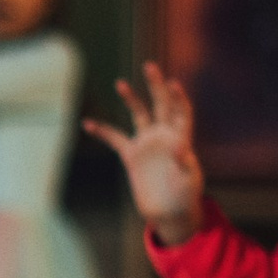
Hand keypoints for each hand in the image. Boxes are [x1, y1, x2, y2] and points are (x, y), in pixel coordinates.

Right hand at [81, 62, 204, 244]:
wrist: (169, 211)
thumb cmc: (185, 196)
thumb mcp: (190, 181)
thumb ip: (186, 164)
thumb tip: (182, 148)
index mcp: (181, 138)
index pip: (181, 111)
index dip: (178, 97)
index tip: (173, 83)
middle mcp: (164, 135)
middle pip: (160, 104)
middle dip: (156, 85)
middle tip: (150, 66)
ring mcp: (147, 143)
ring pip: (138, 114)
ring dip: (131, 99)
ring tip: (121, 84)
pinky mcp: (131, 155)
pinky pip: (114, 138)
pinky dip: (102, 131)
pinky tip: (87, 123)